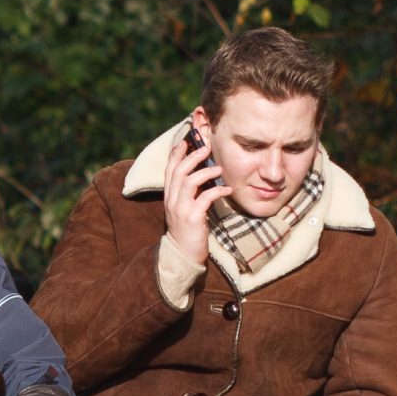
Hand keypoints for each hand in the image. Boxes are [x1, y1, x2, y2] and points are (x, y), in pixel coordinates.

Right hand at [161, 120, 227, 267]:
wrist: (182, 254)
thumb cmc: (187, 230)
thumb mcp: (184, 208)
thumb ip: (188, 193)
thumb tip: (203, 176)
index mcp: (169, 196)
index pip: (169, 170)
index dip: (176, 153)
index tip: (186, 141)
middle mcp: (172, 200)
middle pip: (179, 171)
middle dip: (193, 156)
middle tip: (206, 148)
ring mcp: (181, 209)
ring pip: (189, 181)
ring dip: (206, 172)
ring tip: (219, 169)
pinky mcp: (192, 218)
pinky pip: (204, 198)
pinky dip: (217, 191)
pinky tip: (227, 190)